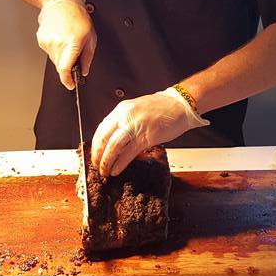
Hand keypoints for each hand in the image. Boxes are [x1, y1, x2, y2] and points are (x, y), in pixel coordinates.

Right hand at [37, 0, 96, 88]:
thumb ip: (88, 57)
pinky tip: (59, 36)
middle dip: (68, 65)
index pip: (65, 69)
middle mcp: (58, 43)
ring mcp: (48, 41)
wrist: (60, 1)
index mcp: (73, 42)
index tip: (70, 85)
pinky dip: (55, 48)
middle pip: (61, 65)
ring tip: (67, 40)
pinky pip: (49, 51)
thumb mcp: (90, 36)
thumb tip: (84, 71)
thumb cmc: (77, 16)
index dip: (67, 80)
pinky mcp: (41, 40)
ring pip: (55, 59)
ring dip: (62, 55)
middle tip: (74, 53)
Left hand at [91, 87, 209, 176]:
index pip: (101, 128)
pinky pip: (128, 153)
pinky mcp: (146, 137)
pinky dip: (120, 163)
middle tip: (96, 165)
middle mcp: (125, 116)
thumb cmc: (162, 108)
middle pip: (103, 138)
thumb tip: (115, 138)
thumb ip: (125, 122)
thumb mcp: (137, 110)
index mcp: (122, 109)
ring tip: (104, 170)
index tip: (95, 153)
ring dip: (106, 161)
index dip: (95, 144)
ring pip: (113, 146)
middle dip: (97, 154)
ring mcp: (135, 126)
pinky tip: (116, 170)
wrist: (180, 105)